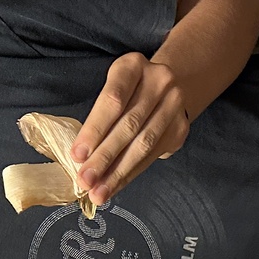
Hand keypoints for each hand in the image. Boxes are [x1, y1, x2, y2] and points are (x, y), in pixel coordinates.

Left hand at [71, 52, 189, 204]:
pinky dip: (130, 174)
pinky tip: (114, 186)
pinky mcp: (180, 127)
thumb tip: (81, 158)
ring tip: (99, 192)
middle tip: (86, 180)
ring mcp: (174, 104)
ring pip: (143, 144)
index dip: (94, 130)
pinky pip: (153, 155)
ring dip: (118, 172)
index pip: (113, 100)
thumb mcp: (111, 91)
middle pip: (129, 125)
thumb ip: (98, 118)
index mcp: (132, 66)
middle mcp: (158, 81)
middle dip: (104, 157)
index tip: (78, 155)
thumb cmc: (126, 92)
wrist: (163, 87)